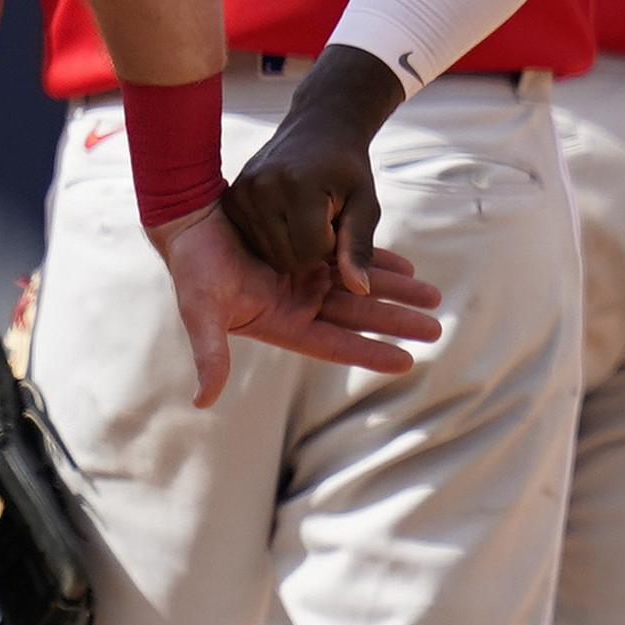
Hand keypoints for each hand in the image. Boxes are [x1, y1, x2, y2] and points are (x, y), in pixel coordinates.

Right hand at [146, 206, 444, 408]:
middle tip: (436, 326)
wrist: (189, 223)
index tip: (407, 362)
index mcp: (283, 323)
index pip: (335, 345)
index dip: (369, 352)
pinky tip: (406, 262)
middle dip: (396, 319)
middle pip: (359, 314)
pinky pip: (350, 253)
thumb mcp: (201, 311)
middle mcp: (301, 303)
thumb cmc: (193, 268)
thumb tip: (202, 401)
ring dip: (396, 289)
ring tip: (432, 294)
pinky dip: (376, 257)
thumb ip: (209, 354)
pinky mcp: (308, 247)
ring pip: (361, 284)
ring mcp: (307, 276)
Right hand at [220, 47, 404, 288]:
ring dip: (292, 245)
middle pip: (287, 258)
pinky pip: (254, 242)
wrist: (319, 126)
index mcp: (297, 187)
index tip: (336, 219)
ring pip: (269, 254)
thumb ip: (360, 247)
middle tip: (321, 218)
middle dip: (310, 249)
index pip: (310, 253)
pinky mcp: (231, 198)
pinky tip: (286, 216)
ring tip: (304, 216)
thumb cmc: (347, 169)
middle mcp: (262, 188)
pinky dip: (274, 238)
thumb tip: (361, 289)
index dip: (330, 245)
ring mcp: (242, 192)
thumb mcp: (364, 205)